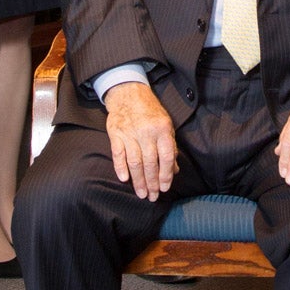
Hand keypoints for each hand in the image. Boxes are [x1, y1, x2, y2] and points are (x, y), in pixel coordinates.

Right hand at [103, 80, 178, 200]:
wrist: (128, 93)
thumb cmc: (150, 111)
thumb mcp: (166, 125)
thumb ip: (170, 147)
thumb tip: (174, 170)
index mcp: (162, 129)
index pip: (166, 157)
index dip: (166, 175)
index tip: (165, 188)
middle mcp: (146, 132)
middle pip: (150, 163)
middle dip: (152, 183)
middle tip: (152, 197)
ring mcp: (130, 133)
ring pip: (135, 162)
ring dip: (138, 180)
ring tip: (141, 194)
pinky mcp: (115, 133)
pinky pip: (118, 153)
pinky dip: (120, 167)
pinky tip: (124, 179)